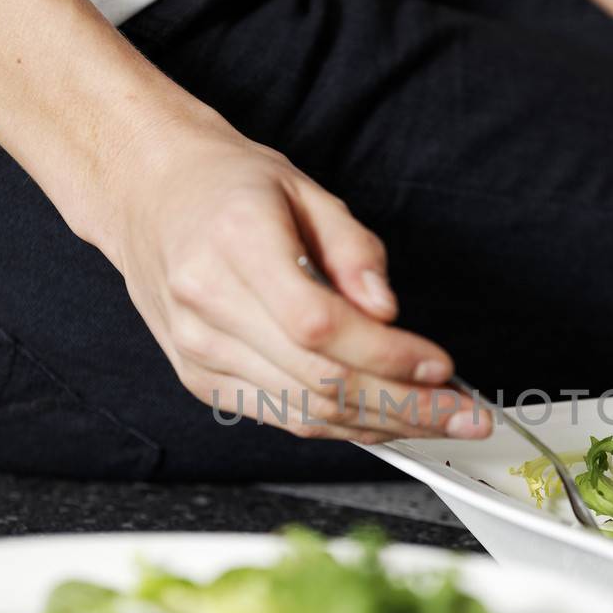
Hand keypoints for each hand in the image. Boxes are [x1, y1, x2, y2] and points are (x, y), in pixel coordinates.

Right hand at [84, 112, 490, 442]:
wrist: (148, 195)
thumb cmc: (227, 186)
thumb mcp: (304, 188)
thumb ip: (354, 250)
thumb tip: (388, 312)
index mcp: (236, 243)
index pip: (320, 326)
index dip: (387, 357)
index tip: (441, 366)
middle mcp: (208, 303)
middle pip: (317, 381)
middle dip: (405, 406)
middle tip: (464, 413)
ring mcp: (199, 350)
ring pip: (303, 413)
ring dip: (381, 426)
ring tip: (439, 422)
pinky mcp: (200, 379)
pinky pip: (280, 417)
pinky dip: (340, 425)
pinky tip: (384, 419)